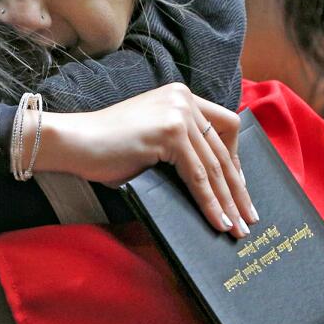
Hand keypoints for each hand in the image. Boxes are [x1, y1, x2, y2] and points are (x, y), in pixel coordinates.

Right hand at [37, 83, 255, 236]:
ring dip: (228, 202)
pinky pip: (198, 176)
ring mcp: (178, 113)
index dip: (235, 160)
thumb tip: (213, 186)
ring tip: (237, 228)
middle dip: (237, 189)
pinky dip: (210, 202)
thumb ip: (181, 150)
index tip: (239, 188)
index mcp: (181, 96)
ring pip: (214, 166)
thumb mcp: (153, 141)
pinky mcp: (170, 132)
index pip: (225, 126)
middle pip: (223, 150)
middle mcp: (184, 99)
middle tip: (248, 218)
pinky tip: (218, 221)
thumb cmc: (106, 148)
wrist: (74, 142)